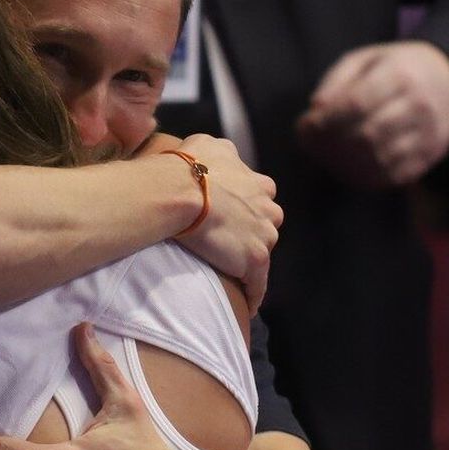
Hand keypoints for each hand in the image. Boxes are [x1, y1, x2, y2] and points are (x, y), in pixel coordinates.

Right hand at [171, 134, 281, 315]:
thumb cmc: (186, 166)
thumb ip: (219, 151)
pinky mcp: (255, 259)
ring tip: (231, 272)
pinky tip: (245, 306)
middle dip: (253, 230)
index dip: (245, 204)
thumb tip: (211, 152)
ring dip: (250, 259)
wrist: (180, 190)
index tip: (229, 213)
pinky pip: (257, 284)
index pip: (260, 195)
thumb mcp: (205, 143)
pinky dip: (252, 294)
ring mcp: (264, 233)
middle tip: (227, 241)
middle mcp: (268, 205)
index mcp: (258, 181)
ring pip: (263, 250)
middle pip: (267, 222)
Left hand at [297, 40, 448, 189]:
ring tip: (324, 155)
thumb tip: (316, 106)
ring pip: (378, 159)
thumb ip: (337, 79)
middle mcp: (419, 106)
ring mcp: (428, 135)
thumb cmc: (396, 69)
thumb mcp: (367, 59)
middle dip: (331, 143)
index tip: (306, 124)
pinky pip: (392, 176)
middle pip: (367, 135)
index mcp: (401, 76)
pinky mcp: (430, 157)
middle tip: (310, 143)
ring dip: (343, 162)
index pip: (357, 104)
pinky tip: (346, 167)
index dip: (326, 119)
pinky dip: (363, 176)